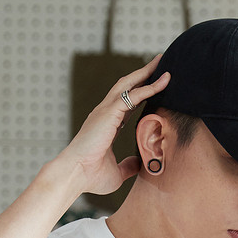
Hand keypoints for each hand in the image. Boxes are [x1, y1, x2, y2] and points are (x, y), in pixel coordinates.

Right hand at [56, 55, 170, 196]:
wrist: (74, 175)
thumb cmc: (90, 177)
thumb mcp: (117, 173)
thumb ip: (128, 166)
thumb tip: (139, 163)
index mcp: (107, 124)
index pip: (127, 103)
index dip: (141, 93)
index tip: (154, 85)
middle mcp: (105, 113)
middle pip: (127, 86)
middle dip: (143, 74)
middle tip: (159, 61)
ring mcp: (106, 110)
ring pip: (129, 84)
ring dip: (146, 72)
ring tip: (161, 61)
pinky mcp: (109, 112)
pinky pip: (134, 95)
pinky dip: (149, 87)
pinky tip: (163, 81)